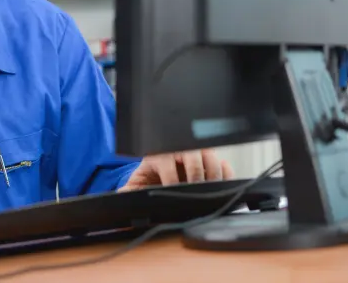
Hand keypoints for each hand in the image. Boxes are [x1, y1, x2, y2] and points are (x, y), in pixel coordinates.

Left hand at [119, 149, 234, 191]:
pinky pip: (224, 164)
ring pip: (211, 156)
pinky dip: (226, 175)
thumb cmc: (152, 173)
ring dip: (213, 175)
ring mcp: (198, 152)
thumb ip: (130, 190)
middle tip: (195, 193)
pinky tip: (221, 187)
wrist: (163, 165)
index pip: (167, 162)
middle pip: (193, 156)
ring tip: (209, 191)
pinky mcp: (212, 158)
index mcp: (159, 153)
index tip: (173, 192)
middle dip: (195, 177)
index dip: (171, 180)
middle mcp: (180, 148)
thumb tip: (121, 197)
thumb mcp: (139, 180)